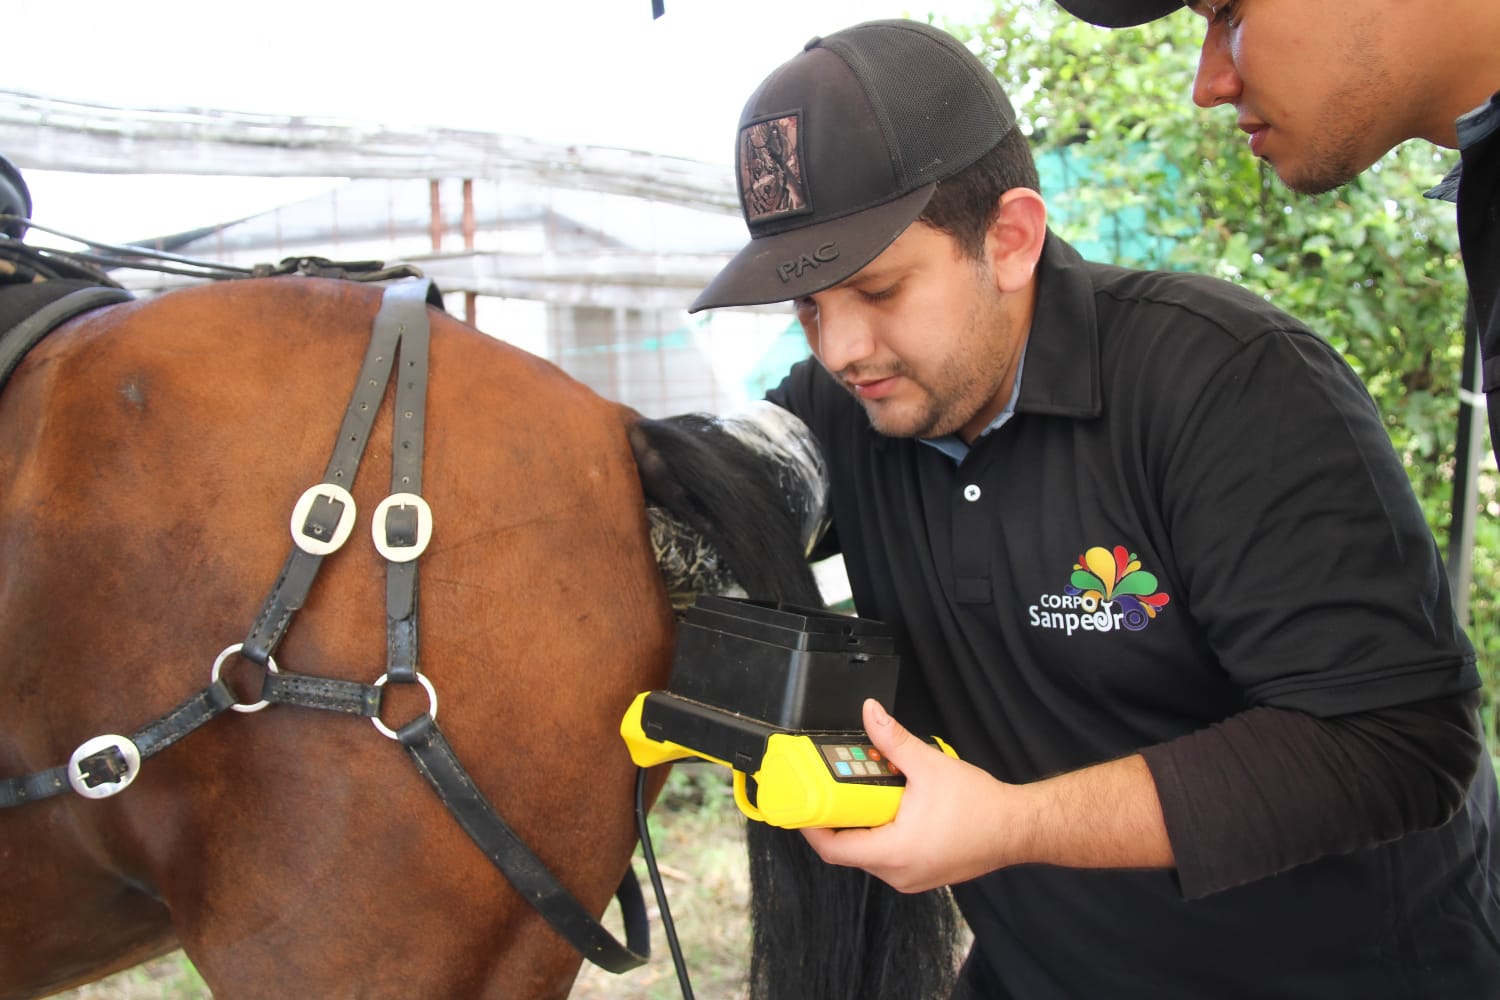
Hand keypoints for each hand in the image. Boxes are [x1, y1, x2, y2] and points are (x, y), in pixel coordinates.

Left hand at [801, 699, 1174, 891]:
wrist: (1018, 828)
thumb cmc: (981, 807)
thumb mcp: (929, 765)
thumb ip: (893, 740)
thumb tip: (870, 714)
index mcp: (893, 852)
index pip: (833, 849)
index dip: (810, 827)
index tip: (799, 805)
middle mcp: (898, 873)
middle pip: (848, 850)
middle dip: (838, 818)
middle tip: (831, 789)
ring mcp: (910, 878)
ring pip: (868, 854)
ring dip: (861, 825)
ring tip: (863, 793)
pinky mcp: (922, 874)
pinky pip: (888, 857)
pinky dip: (881, 834)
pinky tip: (889, 808)